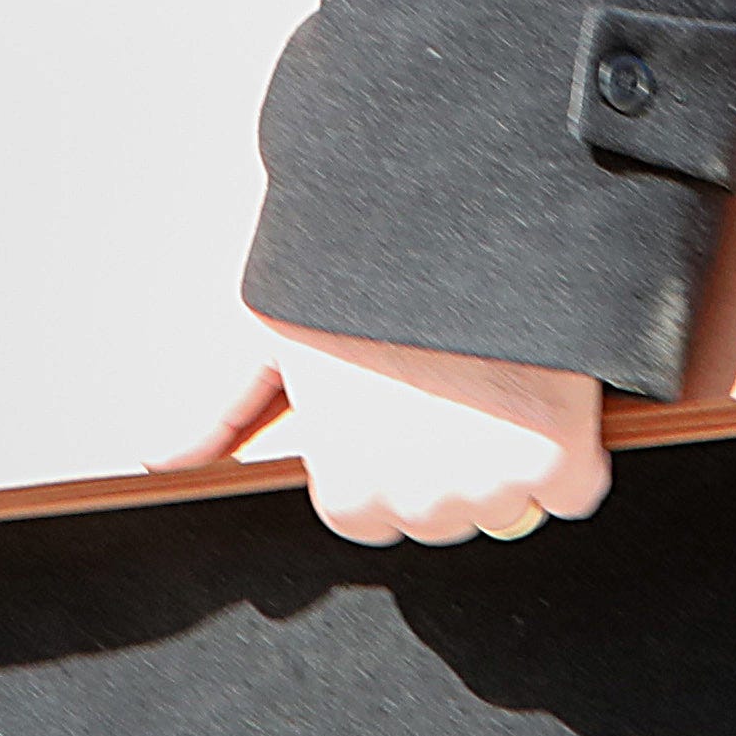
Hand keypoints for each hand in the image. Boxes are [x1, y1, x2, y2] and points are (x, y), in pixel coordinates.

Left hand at [160, 311, 609, 547]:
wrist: (456, 214)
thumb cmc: (358, 273)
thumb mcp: (276, 335)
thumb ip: (227, 409)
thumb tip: (160, 460)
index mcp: (348, 492)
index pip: (371, 521)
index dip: (384, 462)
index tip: (395, 410)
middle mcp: (418, 507)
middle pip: (444, 520)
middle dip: (446, 464)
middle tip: (443, 387)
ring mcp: (493, 490)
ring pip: (511, 508)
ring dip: (509, 459)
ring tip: (486, 378)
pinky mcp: (561, 459)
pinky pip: (575, 490)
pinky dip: (571, 450)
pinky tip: (540, 392)